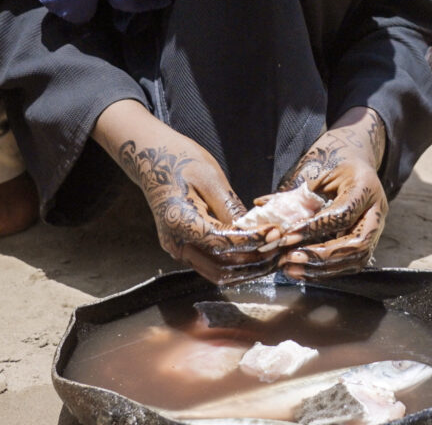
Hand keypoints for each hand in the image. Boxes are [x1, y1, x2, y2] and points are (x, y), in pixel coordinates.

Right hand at [96, 100, 275, 284]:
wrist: (152, 158)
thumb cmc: (181, 160)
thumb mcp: (210, 177)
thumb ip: (230, 208)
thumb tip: (254, 231)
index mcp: (181, 223)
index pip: (224, 245)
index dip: (253, 242)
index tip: (275, 234)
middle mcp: (176, 243)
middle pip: (221, 268)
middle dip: (253, 263)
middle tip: (278, 249)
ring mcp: (177, 248)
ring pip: (216, 272)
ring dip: (245, 268)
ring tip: (271, 255)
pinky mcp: (183, 246)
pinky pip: (211, 263)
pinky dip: (233, 263)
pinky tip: (254, 251)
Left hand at [274, 107, 387, 279]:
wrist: (357, 170)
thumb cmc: (335, 167)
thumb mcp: (317, 172)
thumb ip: (296, 193)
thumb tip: (263, 206)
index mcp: (365, 187)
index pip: (342, 213)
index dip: (314, 228)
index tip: (286, 236)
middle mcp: (376, 211)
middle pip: (357, 243)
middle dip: (322, 255)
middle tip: (290, 258)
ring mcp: (376, 230)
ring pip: (356, 259)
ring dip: (322, 268)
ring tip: (290, 267)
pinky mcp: (369, 243)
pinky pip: (350, 264)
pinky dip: (326, 271)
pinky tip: (302, 271)